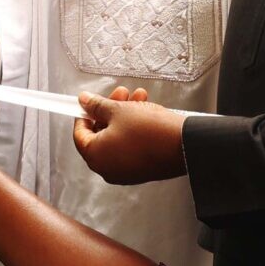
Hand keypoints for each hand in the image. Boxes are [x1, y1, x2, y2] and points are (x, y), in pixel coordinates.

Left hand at [72, 88, 186, 184]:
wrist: (184, 145)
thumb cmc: (149, 130)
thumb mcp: (118, 110)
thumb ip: (97, 106)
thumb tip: (84, 101)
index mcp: (95, 156)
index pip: (80, 134)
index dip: (84, 114)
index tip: (90, 102)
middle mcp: (107, 169)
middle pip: (100, 134)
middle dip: (110, 110)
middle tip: (120, 93)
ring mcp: (125, 172)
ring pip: (117, 138)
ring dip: (125, 115)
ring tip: (138, 97)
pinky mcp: (141, 170)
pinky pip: (130, 147)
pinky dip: (133, 129)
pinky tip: (145, 110)